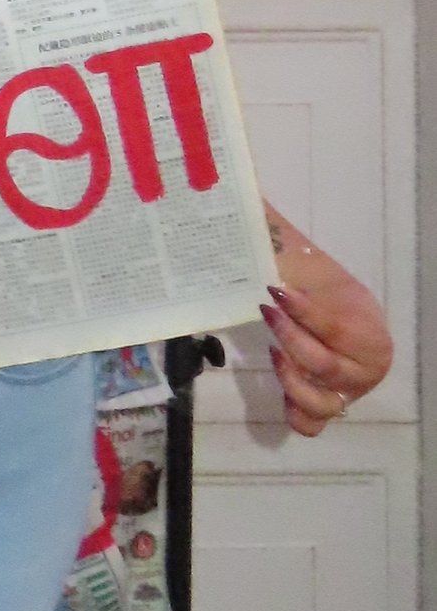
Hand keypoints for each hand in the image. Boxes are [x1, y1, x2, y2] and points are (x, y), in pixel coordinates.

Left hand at [259, 207, 393, 436]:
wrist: (322, 303)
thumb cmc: (308, 279)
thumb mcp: (297, 254)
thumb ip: (272, 226)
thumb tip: (240, 184)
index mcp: (370, 329)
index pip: (334, 328)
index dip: (302, 314)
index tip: (272, 292)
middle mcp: (367, 366)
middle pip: (324, 367)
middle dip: (291, 340)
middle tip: (267, 313)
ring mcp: (349, 392)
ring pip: (320, 403)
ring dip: (290, 377)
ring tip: (274, 350)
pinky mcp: (328, 408)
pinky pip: (314, 426)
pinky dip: (297, 412)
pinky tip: (281, 389)